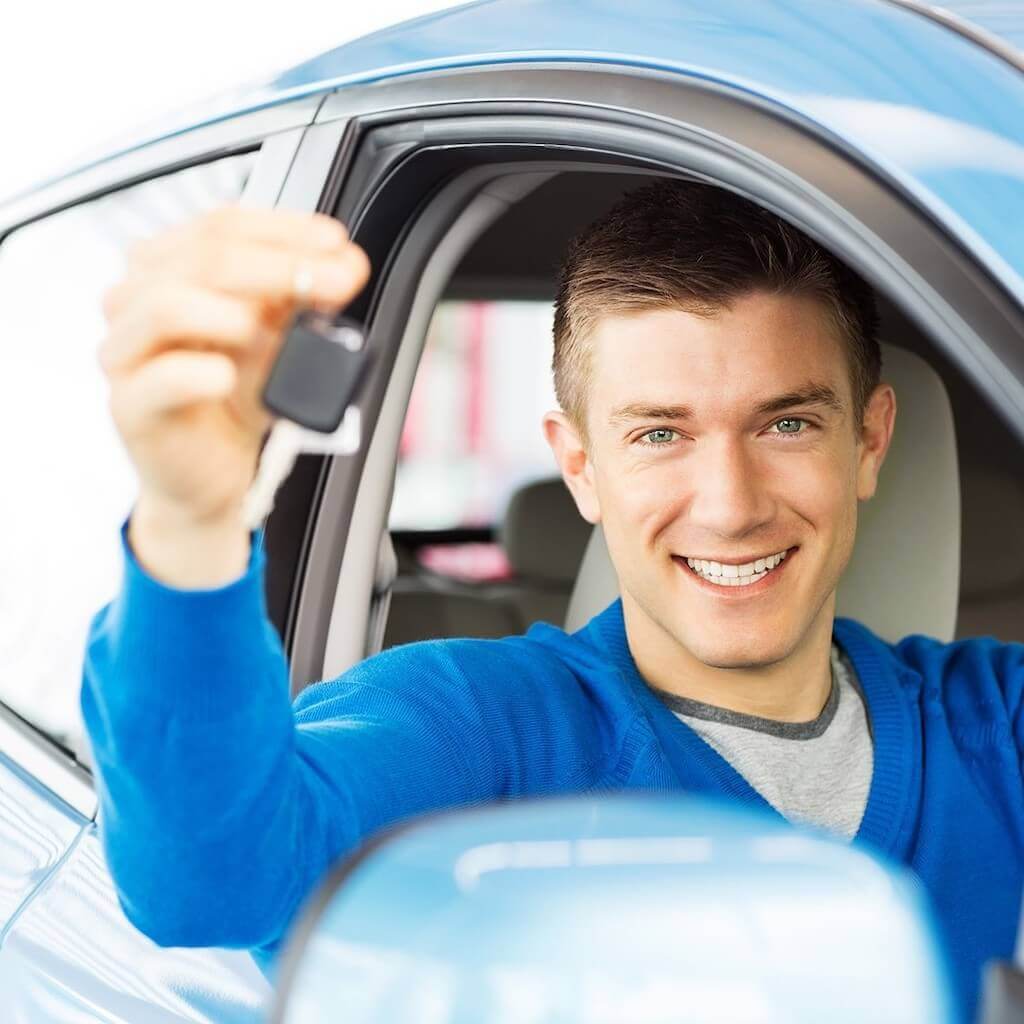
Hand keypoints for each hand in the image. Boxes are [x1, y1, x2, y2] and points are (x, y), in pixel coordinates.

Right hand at [99, 205, 370, 584]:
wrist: (212, 473)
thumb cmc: (236, 400)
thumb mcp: (279, 339)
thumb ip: (304, 299)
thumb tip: (345, 265)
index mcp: (170, 268)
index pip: (220, 225)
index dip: (283, 229)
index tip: (336, 243)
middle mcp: (138, 299)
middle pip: (202, 258)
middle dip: (281, 265)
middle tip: (337, 279)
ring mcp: (126, 351)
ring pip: (166, 304)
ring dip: (234, 311)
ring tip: (272, 332)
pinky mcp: (130, 405)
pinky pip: (159, 377)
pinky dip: (201, 372)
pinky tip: (229, 375)